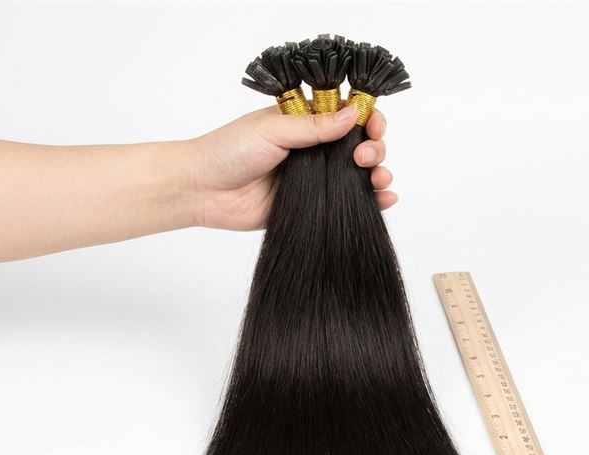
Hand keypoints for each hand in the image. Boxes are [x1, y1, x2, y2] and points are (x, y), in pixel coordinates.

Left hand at [192, 103, 394, 230]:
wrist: (203, 192)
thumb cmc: (229, 151)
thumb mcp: (272, 130)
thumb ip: (314, 126)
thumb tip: (354, 113)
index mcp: (305, 121)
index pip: (347, 114)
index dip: (366, 117)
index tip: (372, 125)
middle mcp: (314, 149)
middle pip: (360, 144)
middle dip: (374, 147)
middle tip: (364, 156)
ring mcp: (315, 179)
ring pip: (358, 174)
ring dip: (377, 173)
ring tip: (377, 178)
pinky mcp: (312, 207)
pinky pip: (347, 203)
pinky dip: (372, 202)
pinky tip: (385, 200)